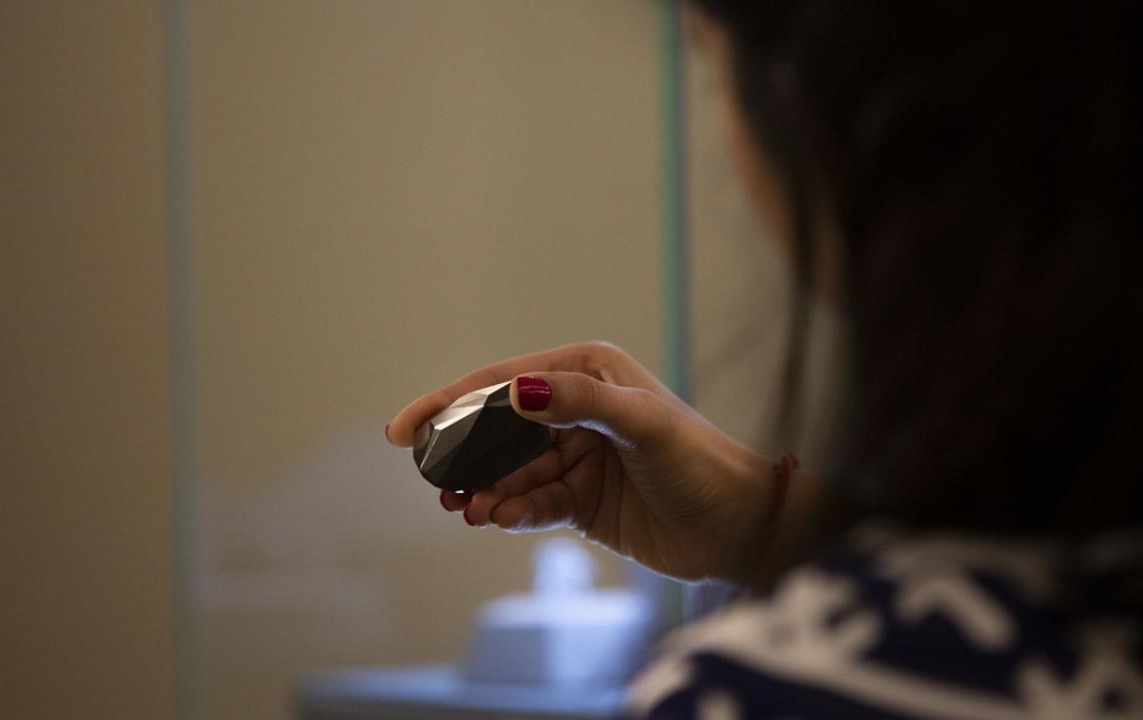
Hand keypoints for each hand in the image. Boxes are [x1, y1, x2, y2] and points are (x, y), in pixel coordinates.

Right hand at [386, 341, 782, 584]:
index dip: (447, 404)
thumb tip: (517, 392)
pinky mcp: (581, 498)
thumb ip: (579, 403)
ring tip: (468, 511)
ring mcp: (576, 455)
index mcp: (588, 372)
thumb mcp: (643, 424)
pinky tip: (498, 520)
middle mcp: (577, 409)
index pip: (502, 383)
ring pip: (510, 472)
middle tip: (438, 486)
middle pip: (497, 431)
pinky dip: (513, 512)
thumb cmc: (701, 464)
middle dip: (463, 458)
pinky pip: (531, 503)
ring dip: (485, 491)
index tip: (402, 432)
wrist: (740, 528)